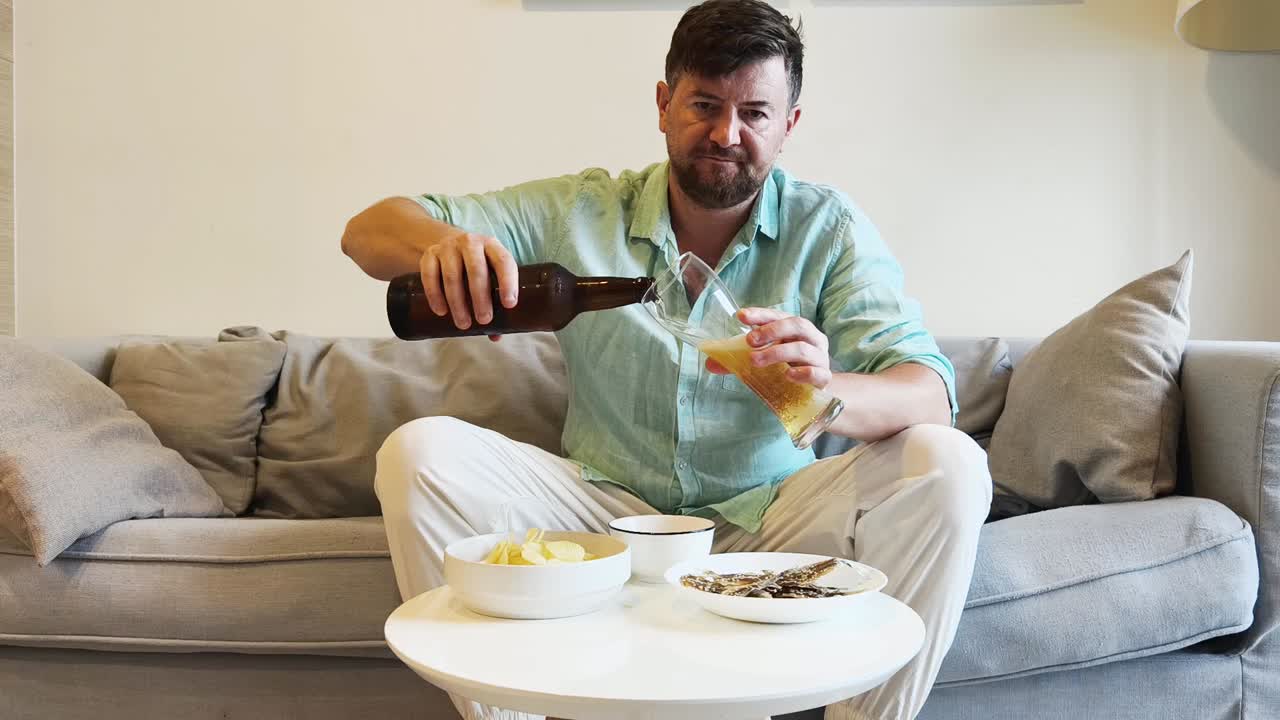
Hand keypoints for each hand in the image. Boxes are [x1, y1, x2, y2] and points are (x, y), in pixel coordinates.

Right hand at [418, 230, 518, 339]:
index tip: (509, 305)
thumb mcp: (489, 273)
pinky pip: (430, 275)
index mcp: (492, 246)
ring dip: (458, 303)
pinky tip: (441, 311)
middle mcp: (471, 243)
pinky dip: (435, 295)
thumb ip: (494, 300)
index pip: (503, 261)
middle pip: (476, 270)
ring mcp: (448, 247)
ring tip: (463, 324)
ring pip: (452, 275)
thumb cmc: (476, 265)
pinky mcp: (430, 254)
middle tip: (484, 320)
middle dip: (480, 298)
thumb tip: (496, 335)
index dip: (508, 282)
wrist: (449, 243)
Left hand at [704, 307, 831, 387]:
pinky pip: (817, 373)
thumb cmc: (789, 368)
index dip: (760, 314)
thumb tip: (710, 363)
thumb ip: (739, 362)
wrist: (816, 392)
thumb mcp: (765, 361)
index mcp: (796, 329)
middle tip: (749, 340)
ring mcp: (820, 358)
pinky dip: (802, 373)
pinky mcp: (824, 379)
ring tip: (755, 361)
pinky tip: (787, 375)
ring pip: (803, 349)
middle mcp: (812, 339)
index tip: (740, 316)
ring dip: (777, 352)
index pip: (779, 315)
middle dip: (772, 330)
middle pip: (797, 325)